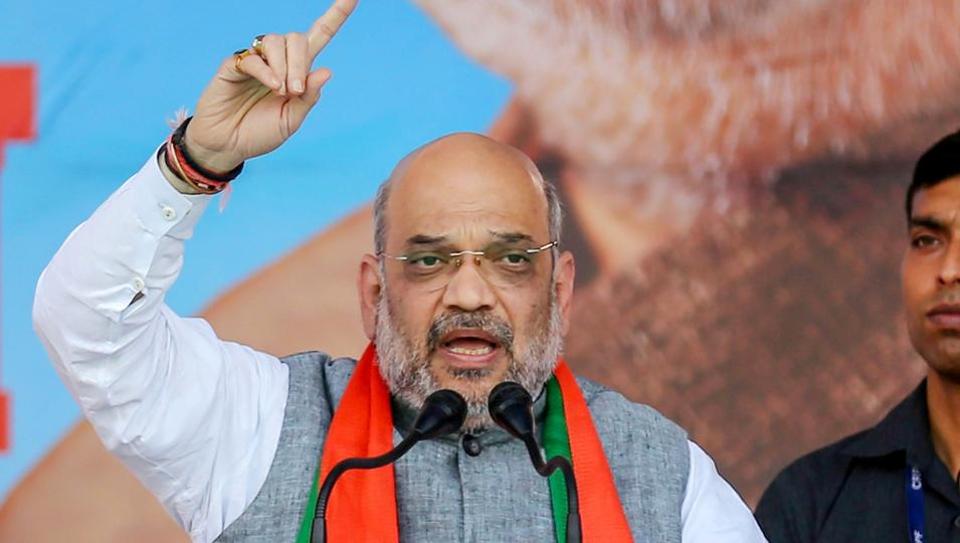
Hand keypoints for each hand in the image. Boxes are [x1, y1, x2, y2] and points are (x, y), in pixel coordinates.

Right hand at [183, 0, 356, 172]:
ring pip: (276, 41)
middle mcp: (278, 61)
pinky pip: (254, 57)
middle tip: (294, 91)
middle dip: (300, 63)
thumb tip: (326, 70)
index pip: (320, 36)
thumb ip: (309, 98)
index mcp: (297, 71)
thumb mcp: (291, 121)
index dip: (336, 16)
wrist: (228, 146)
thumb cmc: (259, 133)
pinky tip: (272, 86)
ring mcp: (256, 61)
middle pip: (297, 38)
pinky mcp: (234, 66)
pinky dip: (267, 71)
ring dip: (285, 67)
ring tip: (281, 92)